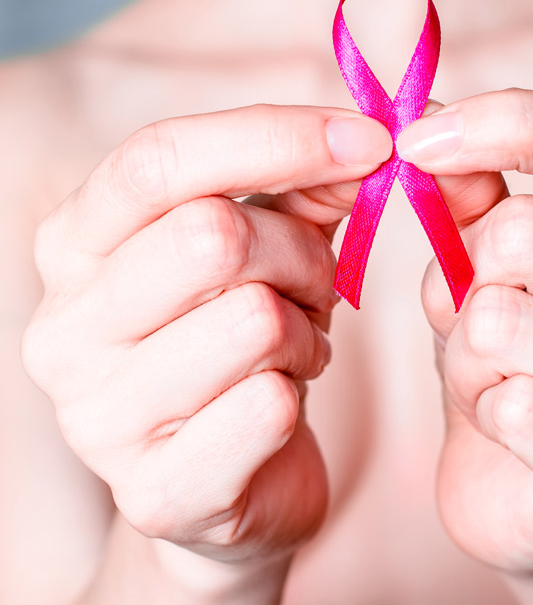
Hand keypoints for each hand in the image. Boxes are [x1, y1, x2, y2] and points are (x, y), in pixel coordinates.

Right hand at [22, 105, 390, 567]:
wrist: (227, 477)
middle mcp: (65, 327)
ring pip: (254, 322)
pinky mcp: (154, 492)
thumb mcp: (267, 246)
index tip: (370, 140)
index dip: (276, 136)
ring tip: (294, 350)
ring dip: (305, 331)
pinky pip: (269, 408)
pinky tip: (282, 403)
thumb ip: (304, 188)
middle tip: (320, 285)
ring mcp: (98, 418)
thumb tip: (363, 142)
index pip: (158, 159)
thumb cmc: (239, 342)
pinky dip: (300, 393)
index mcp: (75, 244)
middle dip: (301, 255)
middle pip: (211, 236)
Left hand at [398, 89, 532, 574]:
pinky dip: (481, 411)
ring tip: (490, 375)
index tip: (417, 139)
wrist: (532, 482)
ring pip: (502, 323)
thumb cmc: (513, 356)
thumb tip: (432, 121)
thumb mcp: (486, 265)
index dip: (508, 122)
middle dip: (463, 275)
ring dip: (463, 351)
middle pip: (531, 234)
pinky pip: (513, 408)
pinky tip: (507, 426)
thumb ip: (472, 198)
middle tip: (472, 312)